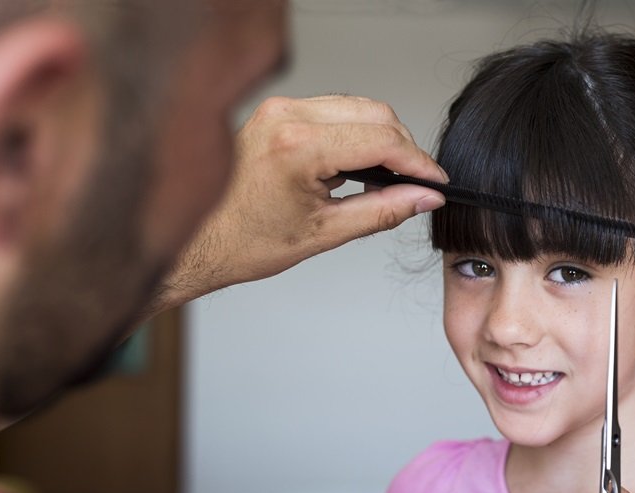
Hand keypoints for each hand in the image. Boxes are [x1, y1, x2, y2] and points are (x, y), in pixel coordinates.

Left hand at [154, 94, 446, 311]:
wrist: (199, 241)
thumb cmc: (244, 241)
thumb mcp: (325, 233)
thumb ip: (383, 210)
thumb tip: (424, 198)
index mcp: (298, 147)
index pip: (382, 140)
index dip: (418, 162)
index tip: (435, 182)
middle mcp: (287, 118)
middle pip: (375, 114)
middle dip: (403, 149)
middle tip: (413, 185)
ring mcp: (279, 110)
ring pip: (357, 107)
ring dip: (379, 139)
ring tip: (379, 181)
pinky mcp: (275, 112)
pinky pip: (333, 110)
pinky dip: (354, 134)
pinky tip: (352, 167)